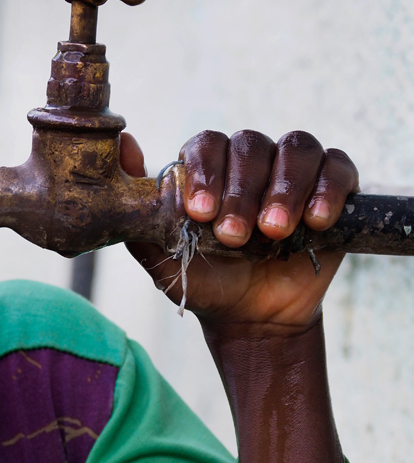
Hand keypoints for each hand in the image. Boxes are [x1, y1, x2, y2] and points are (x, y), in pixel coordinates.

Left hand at [121, 130, 358, 334]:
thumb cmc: (202, 280)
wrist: (249, 319)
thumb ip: (139, 209)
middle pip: (250, 146)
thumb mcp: (161, 255)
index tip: (200, 212)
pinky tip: (315, 222)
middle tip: (234, 235)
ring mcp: (291, 171)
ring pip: (296, 149)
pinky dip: (328, 189)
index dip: (205, 172)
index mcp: (207, 167)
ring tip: (273, 230)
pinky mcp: (331, 187)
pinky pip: (338, 167)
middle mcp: (248, 160)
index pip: (206, 145)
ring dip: (285, 189)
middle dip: (241, 192)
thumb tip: (125, 143)